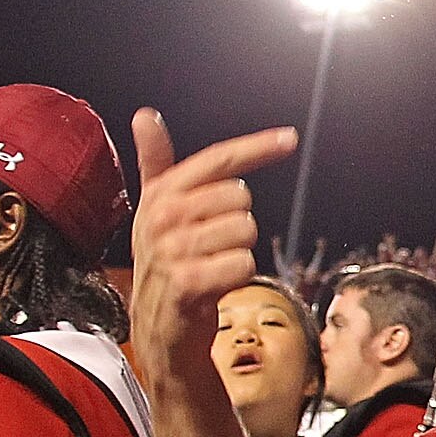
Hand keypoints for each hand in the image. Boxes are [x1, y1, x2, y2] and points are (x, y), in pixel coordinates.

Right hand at [129, 111, 298, 377]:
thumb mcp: (157, 209)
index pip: (217, 159)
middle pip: (240, 197)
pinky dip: (239, 276)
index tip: (290, 139)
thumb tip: (145, 115)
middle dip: (239, 222)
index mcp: (161, 192)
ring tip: (213, 264)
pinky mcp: (186, 283)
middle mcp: (163, 216)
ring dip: (239, 251)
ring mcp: (172, 250)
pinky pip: (243, 264)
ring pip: (245, 230)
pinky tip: (216, 284)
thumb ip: (156, 162)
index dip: (256, 147)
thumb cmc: (166, 259)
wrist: (156, 322)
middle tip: (215, 244)